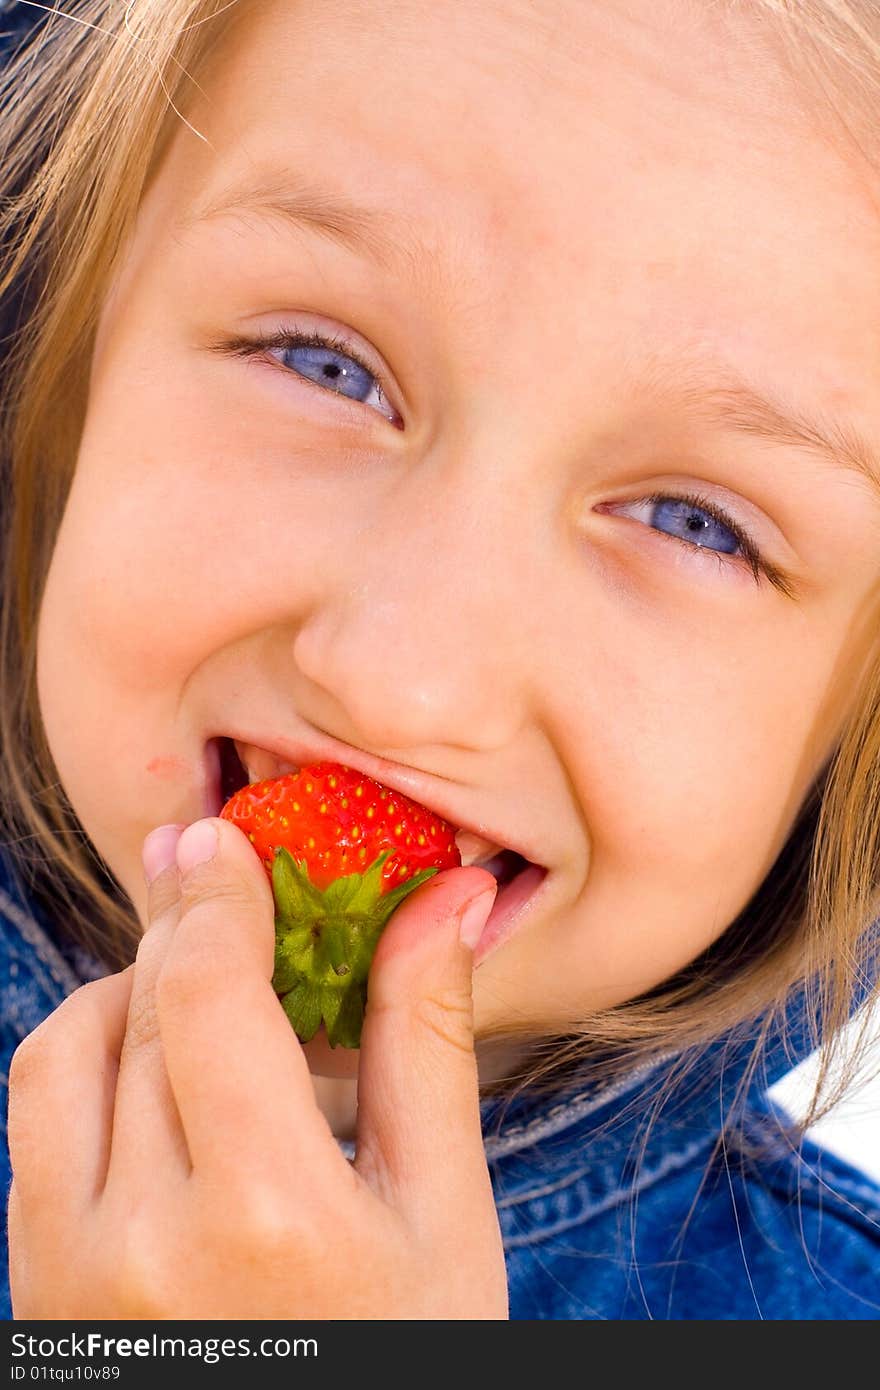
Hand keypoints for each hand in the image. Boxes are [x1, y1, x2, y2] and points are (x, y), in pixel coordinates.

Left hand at [6, 817, 506, 1317]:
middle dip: (185, 931)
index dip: (214, 899)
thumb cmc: (406, 1356)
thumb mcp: (442, 1212)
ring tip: (194, 993)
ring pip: (61, 1057)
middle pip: (143, 1012)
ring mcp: (72, 1275)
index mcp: (266, 1215)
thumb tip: (446, 901)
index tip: (220, 840)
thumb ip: (427, 1041)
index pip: (209, 998)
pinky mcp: (39, 1293)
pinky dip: (87, 1065)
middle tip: (221, 888)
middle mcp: (143, 1242)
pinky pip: (34, 1129)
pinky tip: (155, 1076)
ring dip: (125, 994)